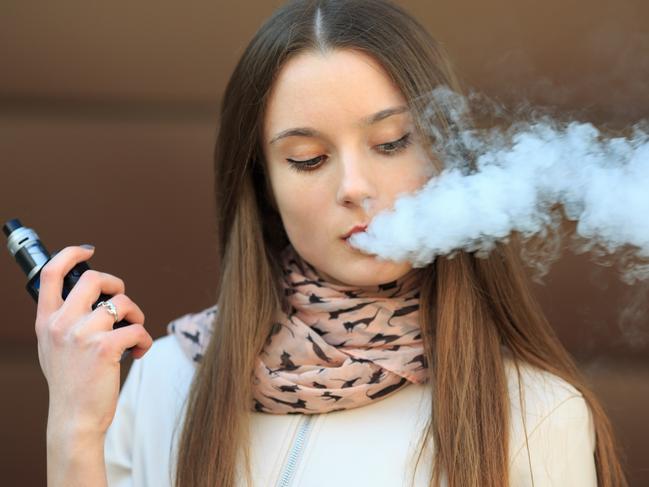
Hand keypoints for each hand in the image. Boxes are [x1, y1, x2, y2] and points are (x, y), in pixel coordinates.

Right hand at [35, 245, 151, 438]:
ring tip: (135, 332)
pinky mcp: (104, 349)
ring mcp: (82, 335)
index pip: (51, 274)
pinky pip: (136, 329)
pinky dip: (144, 339)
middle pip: (93, 279)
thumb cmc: (70, 382)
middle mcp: (61, 324)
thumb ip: (62, 321)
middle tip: (123, 300)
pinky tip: (139, 352)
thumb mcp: (52, 347)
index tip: (88, 250)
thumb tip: (87, 298)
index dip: (71, 254)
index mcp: (46, 322)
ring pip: (121, 302)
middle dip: (116, 283)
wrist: (74, 417)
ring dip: (136, 315)